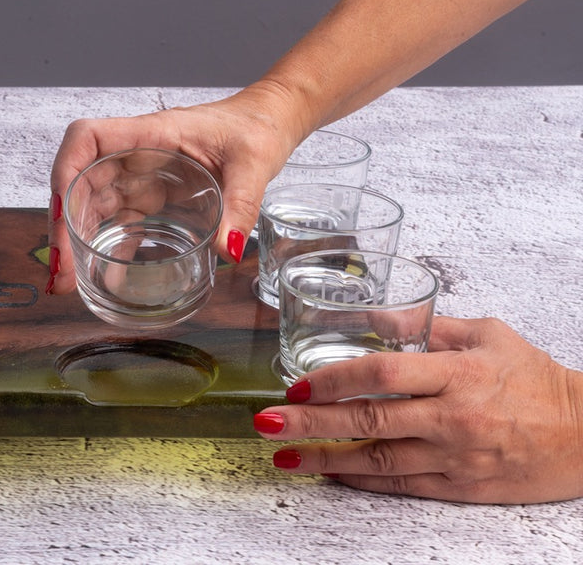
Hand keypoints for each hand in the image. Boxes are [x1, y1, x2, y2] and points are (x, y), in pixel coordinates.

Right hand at [47, 85, 307, 294]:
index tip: (60, 211)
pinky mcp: (154, 193)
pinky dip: (112, 246)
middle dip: (65, 224)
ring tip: (72, 282)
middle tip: (63, 272)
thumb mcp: (253, 165)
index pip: (87, 139)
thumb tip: (229, 249)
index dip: (65, 171)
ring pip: (95, 203)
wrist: (269, 122)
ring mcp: (142, 173)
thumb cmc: (256, 127)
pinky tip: (110, 276)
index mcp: (152, 134)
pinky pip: (123, 219)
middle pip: (82, 181)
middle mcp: (137, 152)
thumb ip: (240, 206)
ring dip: (80, 239)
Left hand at [253, 315, 582, 503]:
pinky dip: (360, 480)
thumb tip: (377, 315)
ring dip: (323, 458)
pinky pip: (400, 484)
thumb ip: (428, 327)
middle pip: (369, 420)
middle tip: (267, 423)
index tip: (297, 384)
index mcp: (456, 373)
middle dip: (310, 423)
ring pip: (377, 459)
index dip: (334, 379)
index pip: (382, 373)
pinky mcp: (460, 487)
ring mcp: (455, 456)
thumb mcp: (487, 336)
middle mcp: (452, 417)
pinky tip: (329, 474)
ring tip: (282, 455)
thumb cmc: (536, 379)